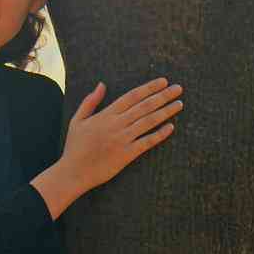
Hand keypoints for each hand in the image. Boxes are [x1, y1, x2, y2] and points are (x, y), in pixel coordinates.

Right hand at [32, 77, 181, 217]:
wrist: (74, 172)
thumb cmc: (75, 147)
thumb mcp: (77, 120)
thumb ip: (90, 101)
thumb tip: (102, 84)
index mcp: (106, 115)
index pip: (132, 96)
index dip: (149, 88)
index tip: (163, 81)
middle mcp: (117, 124)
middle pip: (145, 106)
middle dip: (163, 96)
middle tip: (178, 88)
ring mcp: (123, 139)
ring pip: (149, 122)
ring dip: (166, 112)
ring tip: (179, 104)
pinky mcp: (127, 155)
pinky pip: (147, 142)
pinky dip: (159, 134)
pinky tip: (171, 127)